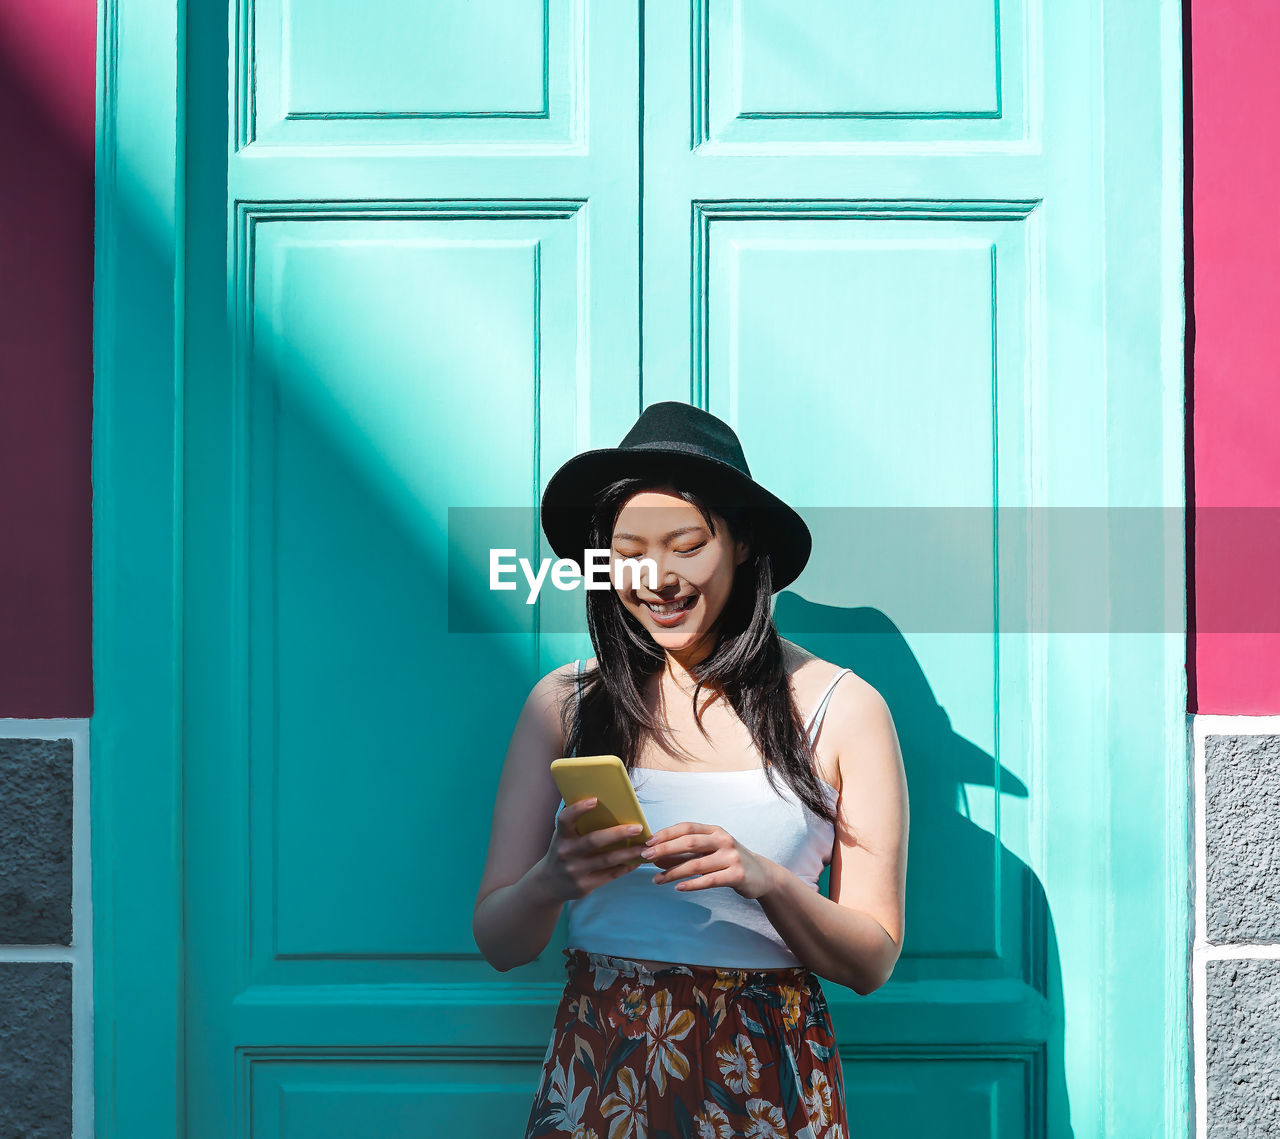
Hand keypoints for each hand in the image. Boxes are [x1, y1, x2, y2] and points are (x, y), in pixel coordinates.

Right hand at [536, 797, 646, 902]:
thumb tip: (611, 808)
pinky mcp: (584, 886)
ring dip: (629, 853)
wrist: (549, 884)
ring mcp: (574, 871)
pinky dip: (625, 867)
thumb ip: (579, 826)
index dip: (578, 809)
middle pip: (594, 840)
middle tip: (638, 827)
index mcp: (560, 837)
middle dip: (618, 833)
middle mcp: (566, 853)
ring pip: (607, 860)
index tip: (595, 800)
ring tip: (645, 846)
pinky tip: (637, 861)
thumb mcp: (564, 838)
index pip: (565, 820)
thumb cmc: (564, 851)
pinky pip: (609, 875)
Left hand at [641, 822, 774, 899]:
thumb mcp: (709, 852)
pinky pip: (710, 880)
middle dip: (665, 849)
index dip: (666, 833)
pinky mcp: (737, 875)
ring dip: (673, 872)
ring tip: (657, 880)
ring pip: (696, 864)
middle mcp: (723, 840)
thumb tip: (656, 858)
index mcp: (715, 830)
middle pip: (689, 842)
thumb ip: (685, 853)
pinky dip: (692, 884)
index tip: (648, 841)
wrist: (762, 875)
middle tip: (646, 857)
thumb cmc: (729, 861)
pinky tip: (678, 887)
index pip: (687, 827)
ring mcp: (731, 857)